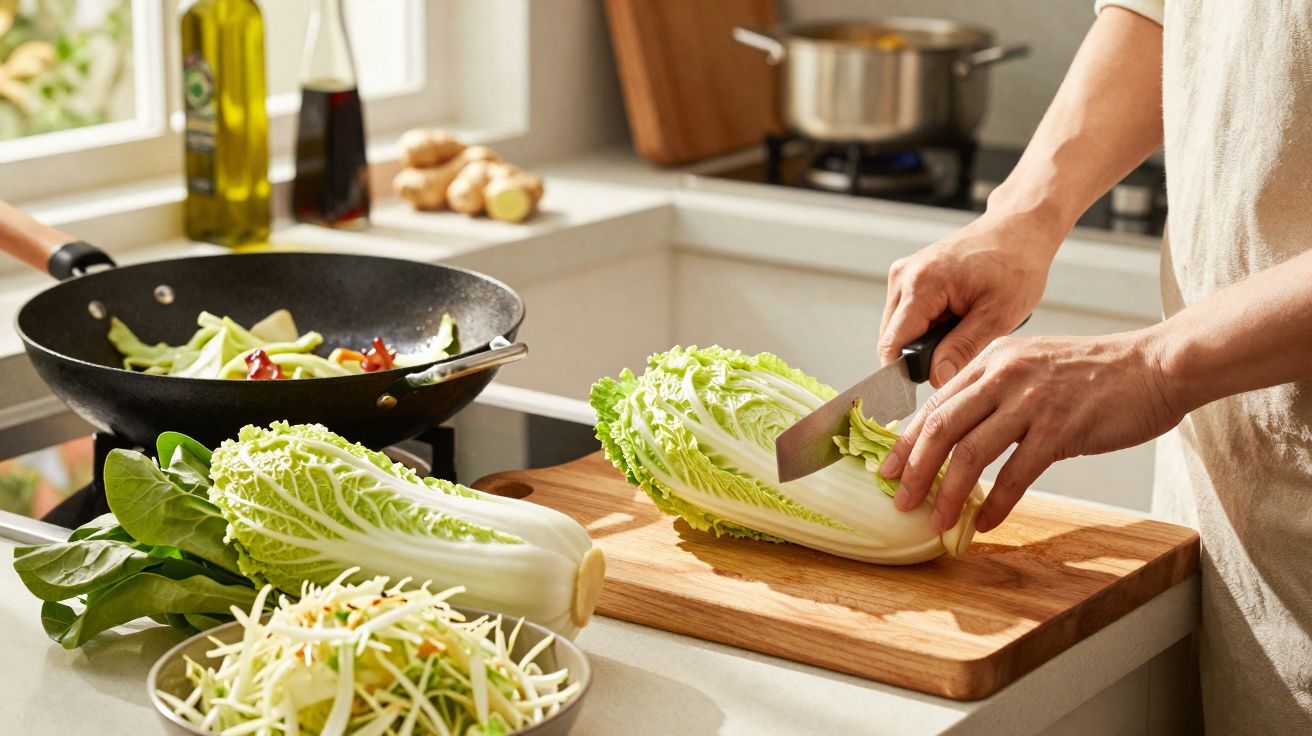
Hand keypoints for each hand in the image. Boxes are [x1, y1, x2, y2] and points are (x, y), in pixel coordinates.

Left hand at [879, 329, 1182, 532]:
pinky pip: (1016, 474)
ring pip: (971, 454)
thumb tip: (958, 430)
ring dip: (950, 494)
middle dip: (915, 470)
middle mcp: (1005, 375)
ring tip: (938, 521)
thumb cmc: (1098, 372)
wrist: (1156, 365)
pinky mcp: (1060, 428)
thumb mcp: (1033, 364)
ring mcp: (1032, 401)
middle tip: (902, 501)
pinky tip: (986, 524)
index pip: (936, 404)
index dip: (908, 442)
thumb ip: (996, 389)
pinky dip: (997, 504)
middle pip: (942, 428)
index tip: (889, 470)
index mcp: (993, 359)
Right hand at [880, 212, 1062, 386]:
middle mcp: (904, 276)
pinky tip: (953, 317)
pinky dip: (925, 325)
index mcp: (922, 284)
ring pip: (897, 328)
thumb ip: (963, 349)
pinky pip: (905, 313)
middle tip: (956, 357)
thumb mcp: (998, 315)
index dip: (904, 373)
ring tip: (959, 331)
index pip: (892, 344)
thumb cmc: (1015, 264)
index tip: (925, 386)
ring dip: (922, 340)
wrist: (1018, 229)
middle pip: (891, 338)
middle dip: (918, 357)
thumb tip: (935, 379)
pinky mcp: (908, 274)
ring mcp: (903, 273)